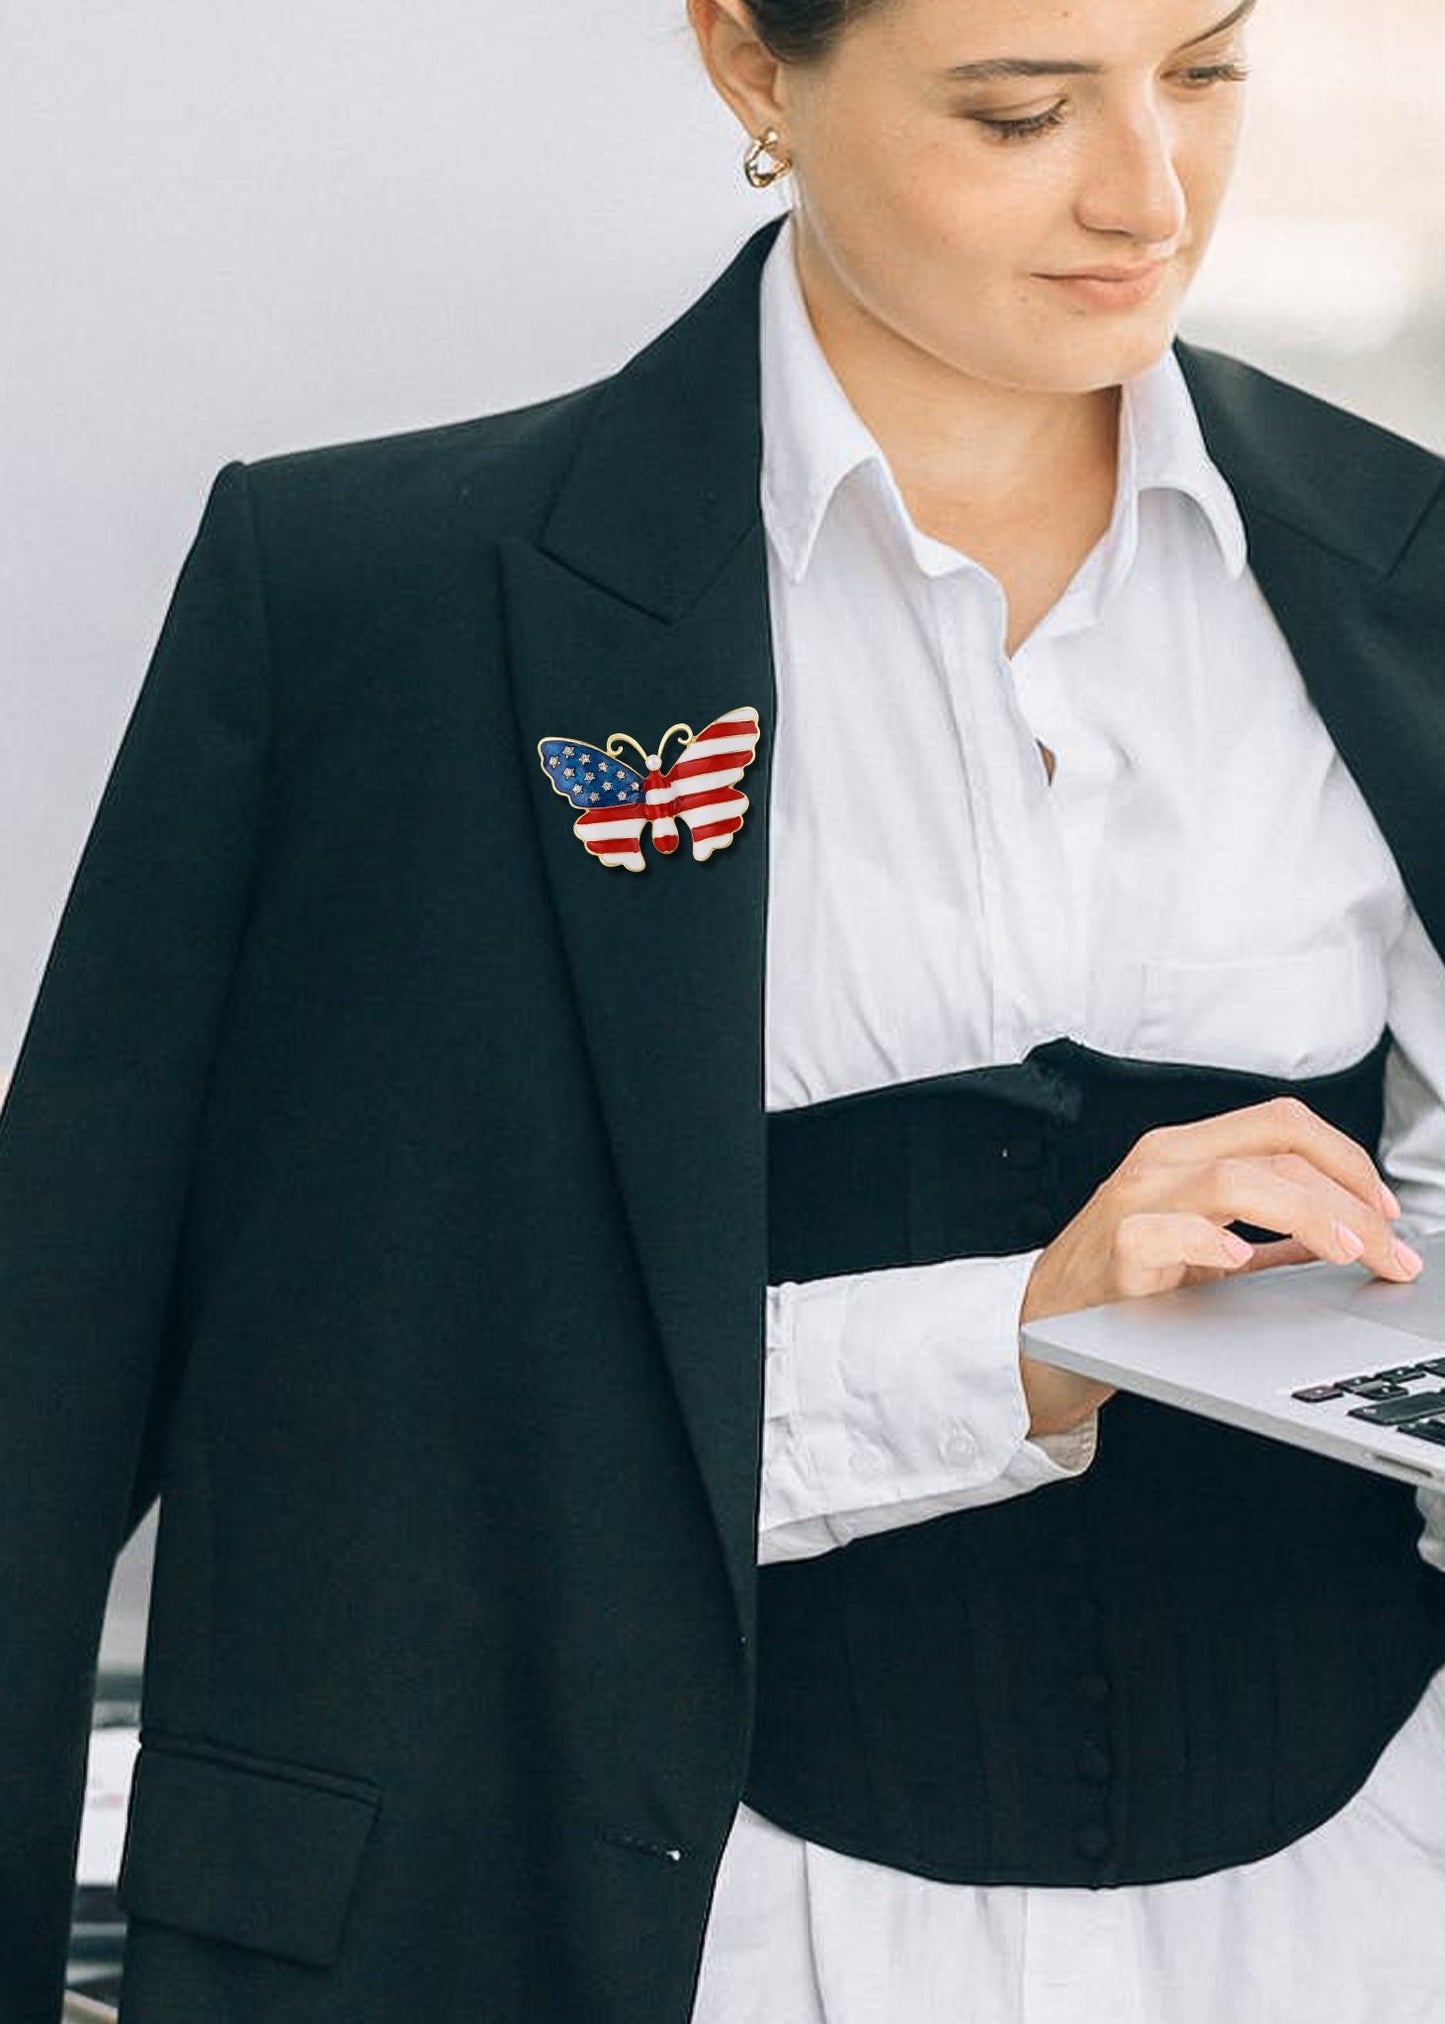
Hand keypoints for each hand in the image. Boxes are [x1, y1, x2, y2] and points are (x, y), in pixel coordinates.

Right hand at [1018, 1096, 1422, 1436]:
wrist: (1035, 1335)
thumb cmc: (1121, 1291)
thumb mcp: (1202, 1249)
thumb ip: (1268, 1236)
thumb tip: (1354, 1234)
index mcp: (1184, 1152)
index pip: (1282, 1123)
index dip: (1349, 1159)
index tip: (1387, 1210)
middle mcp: (1159, 1163)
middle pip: (1276, 1147)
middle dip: (1352, 1198)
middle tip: (1390, 1250)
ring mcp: (1132, 1203)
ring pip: (1236, 1179)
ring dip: (1310, 1215)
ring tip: (1349, 1253)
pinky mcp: (1112, 1253)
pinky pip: (1164, 1233)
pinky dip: (1210, 1242)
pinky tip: (1241, 1261)